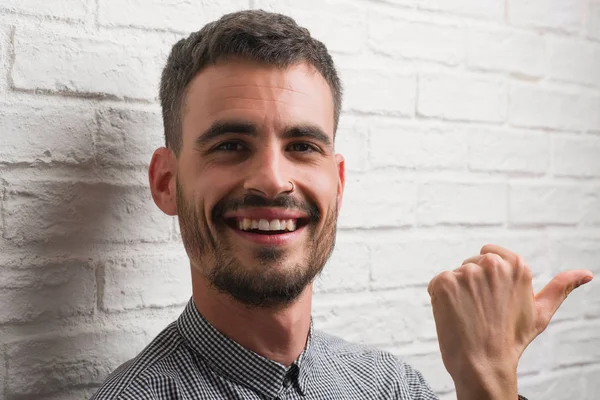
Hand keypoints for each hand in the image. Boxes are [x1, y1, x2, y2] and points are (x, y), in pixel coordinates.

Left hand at [427, 244, 593, 399]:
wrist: (483, 363)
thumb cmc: (511, 339)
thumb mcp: (541, 312)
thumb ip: (561, 287)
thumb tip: (587, 273)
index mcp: (516, 265)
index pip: (488, 253)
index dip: (487, 277)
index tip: (492, 298)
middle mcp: (492, 265)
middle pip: (470, 264)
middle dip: (472, 284)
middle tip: (482, 311)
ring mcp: (467, 273)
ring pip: (454, 276)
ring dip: (456, 293)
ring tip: (469, 315)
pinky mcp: (445, 282)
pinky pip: (437, 283)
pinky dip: (440, 297)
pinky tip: (453, 315)